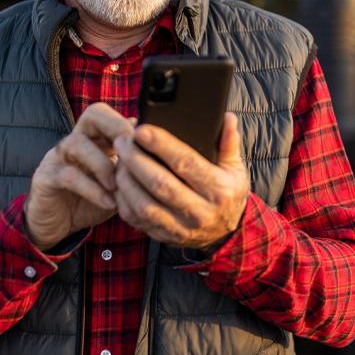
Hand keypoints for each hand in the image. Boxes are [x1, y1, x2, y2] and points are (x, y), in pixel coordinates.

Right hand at [24, 103, 132, 250]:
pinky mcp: (45, 178)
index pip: (109, 114)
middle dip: (116, 128)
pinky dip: (93, 189)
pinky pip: (68, 175)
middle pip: (93, 113)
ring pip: (77, 142)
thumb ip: (131, 167)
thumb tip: (153, 146)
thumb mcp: (118, 185)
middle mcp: (74, 141)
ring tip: (118, 187)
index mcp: (93, 139)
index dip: (128, 124)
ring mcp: (57, 157)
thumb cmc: (90, 201)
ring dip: (103, 165)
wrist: (57, 227)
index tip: (145, 147)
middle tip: (131, 154)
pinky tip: (109, 202)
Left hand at [113, 112, 249, 249]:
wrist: (224, 234)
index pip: (186, 163)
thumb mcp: (235, 169)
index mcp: (218, 190)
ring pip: (144, 204)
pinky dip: (123, 199)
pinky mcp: (163, 237)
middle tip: (122, 140)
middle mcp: (200, 212)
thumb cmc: (227, 194)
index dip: (161, 145)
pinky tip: (120, 182)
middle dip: (136, 159)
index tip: (141, 130)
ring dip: (126, 180)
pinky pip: (136, 219)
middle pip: (160, 183)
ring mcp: (180, 228)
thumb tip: (227, 117)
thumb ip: (229, 143)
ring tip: (118, 160)